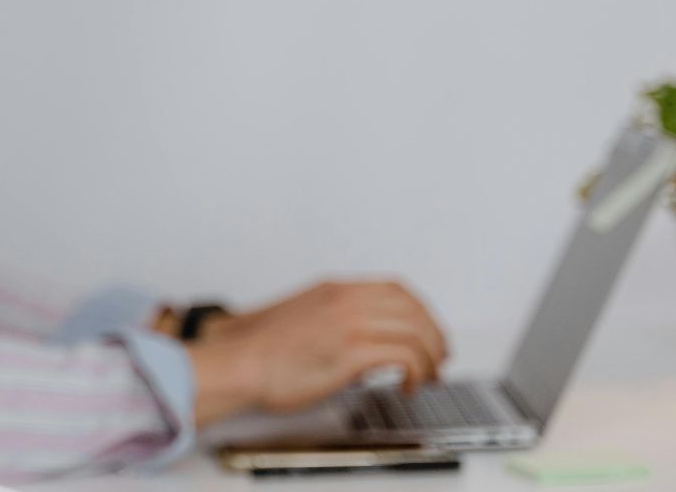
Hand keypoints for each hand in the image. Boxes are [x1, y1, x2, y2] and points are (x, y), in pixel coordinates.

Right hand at [184, 279, 448, 423]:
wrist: (236, 363)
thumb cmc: (260, 351)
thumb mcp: (302, 318)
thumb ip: (333, 321)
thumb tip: (356, 343)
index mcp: (334, 289)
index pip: (396, 289)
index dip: (420, 312)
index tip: (426, 332)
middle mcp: (346, 300)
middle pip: (413, 308)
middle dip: (433, 334)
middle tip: (438, 358)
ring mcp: (350, 323)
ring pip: (415, 330)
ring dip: (430, 356)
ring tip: (428, 375)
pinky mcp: (351, 351)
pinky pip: (406, 356)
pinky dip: (417, 371)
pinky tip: (408, 386)